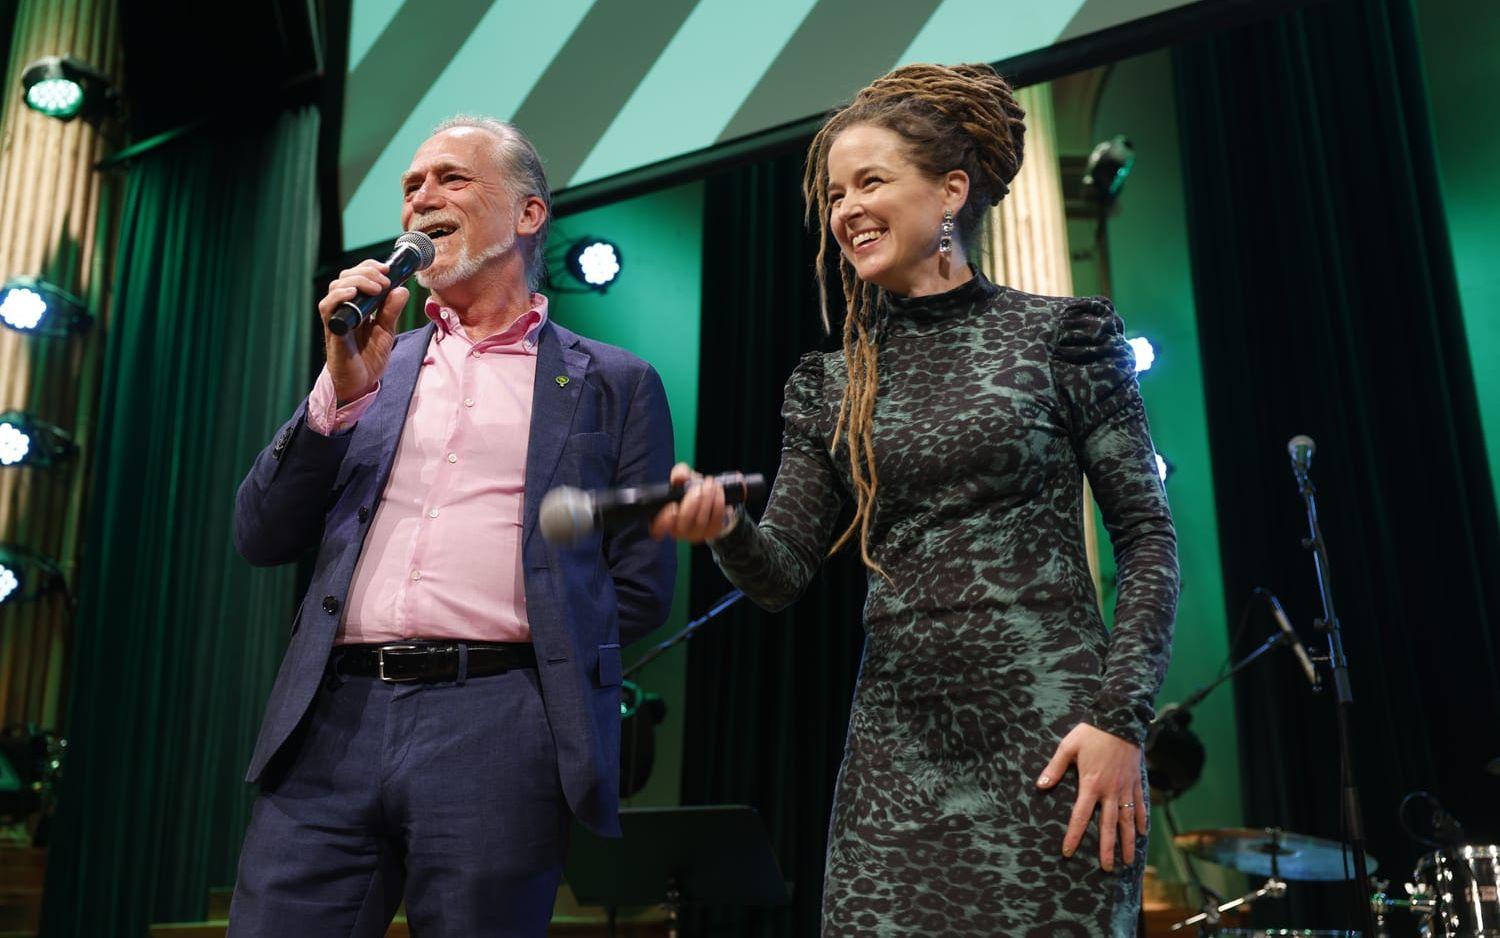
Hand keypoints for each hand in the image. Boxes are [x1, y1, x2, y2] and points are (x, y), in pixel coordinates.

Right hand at [317, 260, 408, 401]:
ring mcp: (337, 318)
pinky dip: (339, 297)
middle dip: (366, 272)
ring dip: (356, 281)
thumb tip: (402, 289)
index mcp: (356, 304)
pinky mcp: (333, 330)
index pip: (356, 275)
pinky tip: (353, 294)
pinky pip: (328, 308)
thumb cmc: (369, 357)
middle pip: (345, 276)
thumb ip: (391, 311)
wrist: (360, 382)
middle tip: (385, 280)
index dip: (369, 267)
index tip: (387, 268)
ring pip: (336, 287)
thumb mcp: (386, 330)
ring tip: (376, 288)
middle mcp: (344, 308)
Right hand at [649, 463, 732, 542]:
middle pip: (683, 522)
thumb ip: (678, 475)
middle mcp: (679, 530)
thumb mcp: (682, 480)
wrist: (708, 500)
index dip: (664, 520)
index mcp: (665, 519)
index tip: (673, 506)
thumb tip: (681, 477)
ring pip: (701, 520)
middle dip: (692, 502)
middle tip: (698, 487)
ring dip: (707, 499)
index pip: (658, 528)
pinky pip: (716, 518)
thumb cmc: (690, 492)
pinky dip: (718, 502)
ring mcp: (696, 533)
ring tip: (710, 484)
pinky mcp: (712, 531)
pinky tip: (717, 490)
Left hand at [1036, 722, 1146, 871]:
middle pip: (1109, 825)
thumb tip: (1040, 785)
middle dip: (1107, 848)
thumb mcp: (1068, 747)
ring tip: (1129, 860)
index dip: (1073, 835)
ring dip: (1128, 841)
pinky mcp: (1136, 781)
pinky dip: (1141, 820)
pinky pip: (1140, 805)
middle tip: (1108, 868)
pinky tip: (1142, 834)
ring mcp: (1126, 787)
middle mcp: (1110, 791)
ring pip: (1127, 820)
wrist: (1120, 719)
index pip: (1080, 816)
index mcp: (1091, 784)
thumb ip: (1054, 768)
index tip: (1068, 851)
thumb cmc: (1091, 733)